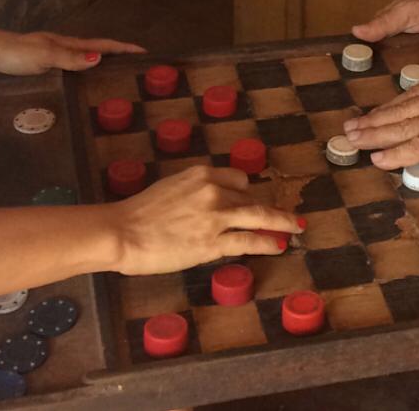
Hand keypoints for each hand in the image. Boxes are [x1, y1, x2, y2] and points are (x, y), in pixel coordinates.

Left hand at [0, 29, 144, 75]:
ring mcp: (53, 53)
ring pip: (84, 57)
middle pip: (97, 49)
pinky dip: (84, 69)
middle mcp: (64, 47)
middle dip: (118, 54)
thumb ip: (70, 59)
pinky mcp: (43, 62)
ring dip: (101, 62)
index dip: (123, 48)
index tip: (144, 52)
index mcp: (68, 44)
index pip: (102, 45)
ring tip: (115, 75)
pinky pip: (72, 65)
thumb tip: (99, 60)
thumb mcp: (44, 57)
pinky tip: (81, 80)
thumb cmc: (16, 54)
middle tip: (136, 66)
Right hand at [114, 165, 303, 275]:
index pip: (238, 179)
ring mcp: (216, 216)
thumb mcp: (172, 187)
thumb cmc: (139, 213)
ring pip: (258, 216)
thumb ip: (195, 191)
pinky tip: (278, 245)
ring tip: (295, 227)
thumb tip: (209, 205)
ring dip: (281, 222)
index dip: (247, 193)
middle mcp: (214, 190)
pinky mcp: (213, 243)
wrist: (123, 232)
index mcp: (202, 173)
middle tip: (291, 215)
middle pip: (251, 198)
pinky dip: (268, 242)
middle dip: (272, 208)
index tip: (254, 203)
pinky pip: (249, 240)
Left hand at [343, 62, 418, 168]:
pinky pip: (418, 148)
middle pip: (400, 110)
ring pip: (402, 128)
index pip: (412, 95)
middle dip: (372, 120)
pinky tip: (379, 160)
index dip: (390, 106)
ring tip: (354, 142)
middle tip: (349, 128)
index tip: (373, 113)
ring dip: (375, 136)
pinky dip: (396, 155)